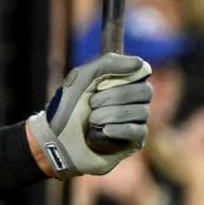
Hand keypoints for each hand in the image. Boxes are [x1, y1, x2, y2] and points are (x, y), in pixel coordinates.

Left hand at [28, 53, 151, 179]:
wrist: (57, 139)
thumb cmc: (68, 107)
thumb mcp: (81, 77)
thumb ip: (108, 63)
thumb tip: (140, 63)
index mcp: (121, 81)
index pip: (142, 70)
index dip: (124, 75)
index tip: (102, 82)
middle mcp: (132, 99)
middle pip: (145, 91)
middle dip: (114, 96)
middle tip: (92, 103)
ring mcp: (135, 120)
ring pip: (141, 111)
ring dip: (110, 114)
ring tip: (92, 120)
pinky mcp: (135, 141)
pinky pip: (137, 130)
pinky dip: (117, 129)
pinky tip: (104, 131)